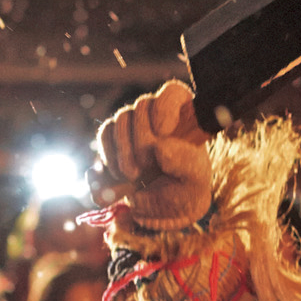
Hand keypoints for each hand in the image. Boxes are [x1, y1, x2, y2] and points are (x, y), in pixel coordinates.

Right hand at [94, 80, 214, 231]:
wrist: (165, 206)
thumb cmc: (186, 187)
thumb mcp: (194, 179)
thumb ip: (184, 162)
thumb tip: (159, 147)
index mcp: (185, 117)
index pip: (174, 93)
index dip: (165, 107)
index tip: (162, 132)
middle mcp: (158, 114)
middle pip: (142, 107)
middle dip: (142, 141)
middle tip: (147, 169)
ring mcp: (134, 123)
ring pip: (121, 120)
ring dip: (123, 150)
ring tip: (133, 177)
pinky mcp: (114, 137)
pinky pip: (105, 135)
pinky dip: (108, 157)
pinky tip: (118, 178)